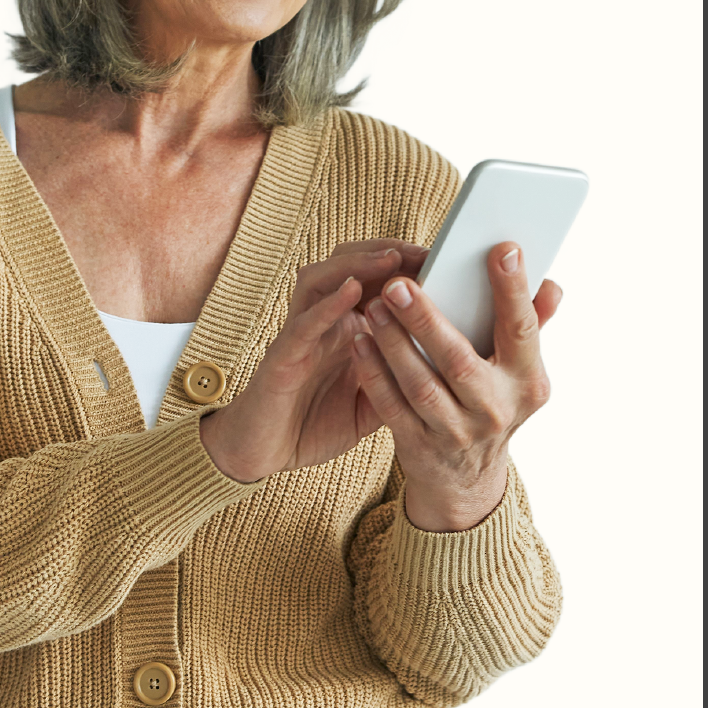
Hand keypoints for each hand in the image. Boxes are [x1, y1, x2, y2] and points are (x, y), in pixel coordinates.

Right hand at [199, 239, 427, 481]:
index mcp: (344, 328)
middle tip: (422, 251)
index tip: (440, 260)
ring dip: (355, 265)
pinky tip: (351, 291)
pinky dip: (328, 304)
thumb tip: (441, 371)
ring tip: (390, 259)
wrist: (265, 455)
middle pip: (347, 266)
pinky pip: (303, 323)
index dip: (404, 266)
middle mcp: (321, 322)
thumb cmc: (314, 425)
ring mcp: (299, 335)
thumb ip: (398, 383)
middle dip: (384, 252)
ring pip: (320, 280)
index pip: (373, 281)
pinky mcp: (281, 357)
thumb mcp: (371, 405)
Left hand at [351, 243, 561, 531]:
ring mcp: (456, 431)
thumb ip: (531, 325)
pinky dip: (373, 373)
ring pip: (419, 384)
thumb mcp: (520, 373)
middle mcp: (495, 408)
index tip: (501, 249)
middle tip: (398, 283)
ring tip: (372, 306)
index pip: (522, 329)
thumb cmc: (493, 402)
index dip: (513, 291)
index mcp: (527, 382)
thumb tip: (552, 284)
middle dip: (426, 320)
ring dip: (392, 344)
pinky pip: (391, 405)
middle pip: (458, 360)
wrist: (467, 478)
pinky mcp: (419, 445)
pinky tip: (359, 342)